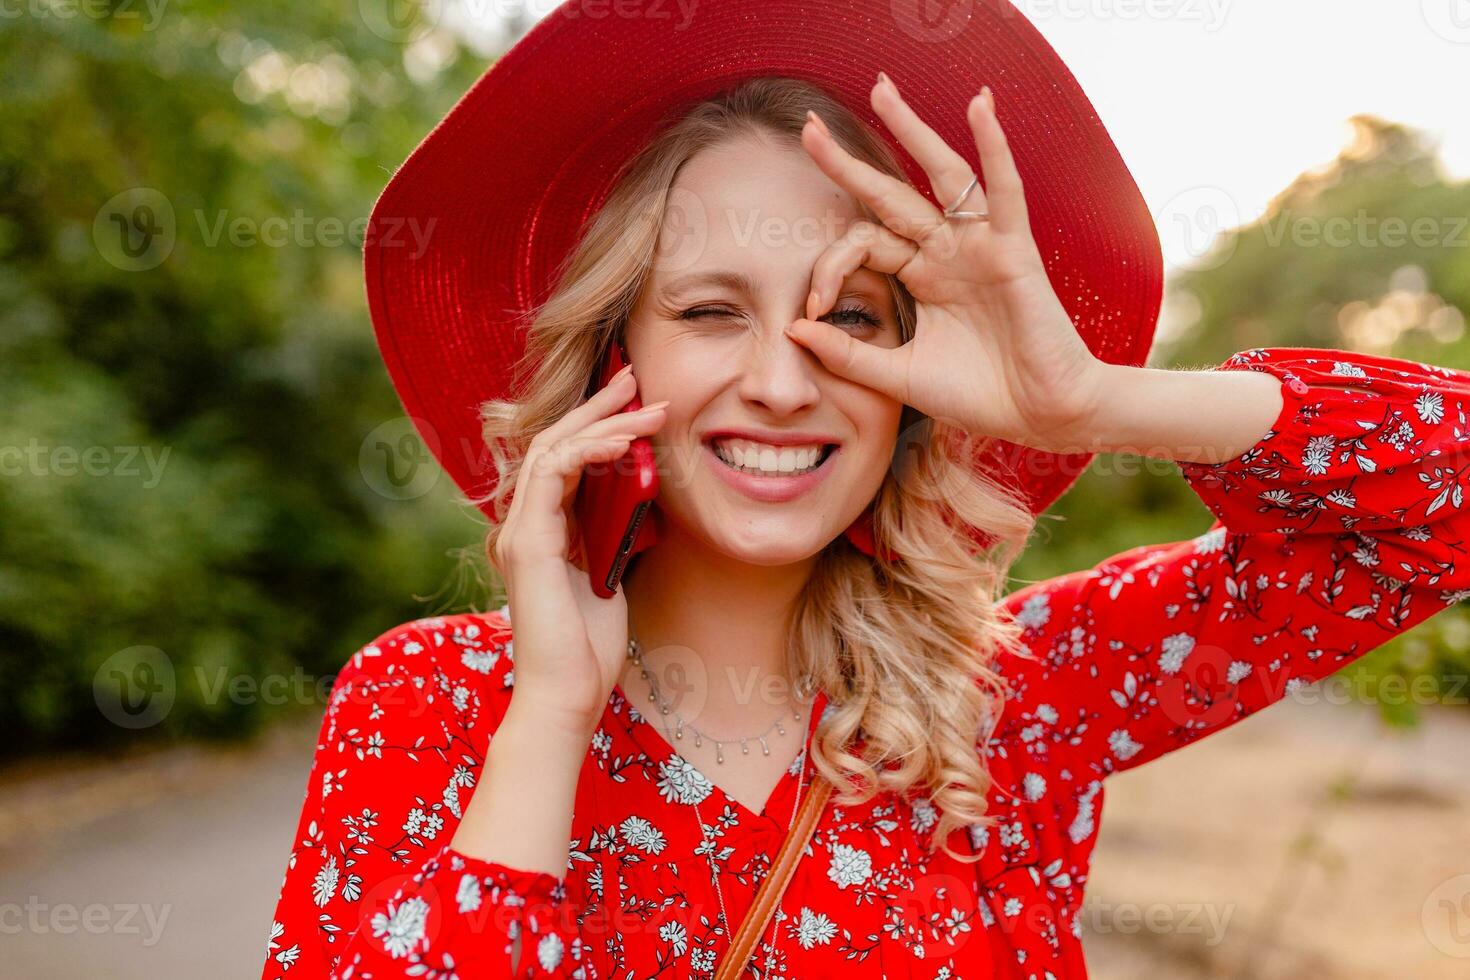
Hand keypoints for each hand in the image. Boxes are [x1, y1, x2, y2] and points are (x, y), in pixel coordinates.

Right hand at [488, 362, 669, 738]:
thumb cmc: (589, 650)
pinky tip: (626, 443)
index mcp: (541, 531)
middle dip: (597, 407)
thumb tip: (639, 499)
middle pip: (554, 441)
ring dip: (603, 422)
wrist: (567, 697)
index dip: (596, 425)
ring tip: (646, 404)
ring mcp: (520, 532)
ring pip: (553, 450)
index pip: (561, 459)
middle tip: (636, 378)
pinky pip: (555, 474)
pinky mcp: (528, 544)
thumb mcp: (610, 575)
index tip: (636, 402)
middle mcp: (523, 525)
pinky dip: (590, 451)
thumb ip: (612, 536)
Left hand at [787, 73, 1108, 452]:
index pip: (863, 245)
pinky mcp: (1014, 249)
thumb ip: (848, 355)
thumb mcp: (898, 376)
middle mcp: (947, 252)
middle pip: (892, 194)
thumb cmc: (979, 396)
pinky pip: (1003, 190)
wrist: (1040, 416)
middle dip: (850, 162)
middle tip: (809, 128)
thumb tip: (792, 328)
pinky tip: (979, 106)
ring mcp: (980, 245)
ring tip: (881, 88)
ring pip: (942, 176)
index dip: (829, 268)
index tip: (811, 310)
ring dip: (912, 131)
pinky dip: (993, 147)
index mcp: (922, 276)